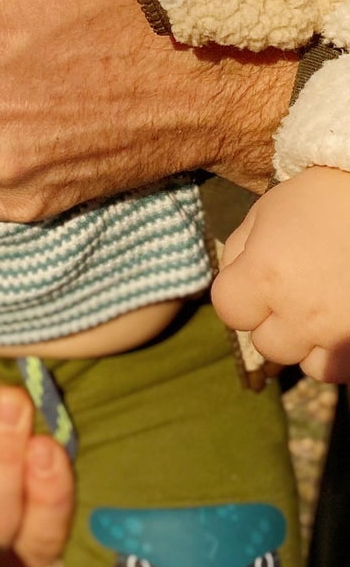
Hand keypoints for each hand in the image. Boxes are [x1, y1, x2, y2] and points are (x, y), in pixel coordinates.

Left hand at [212, 166, 349, 380]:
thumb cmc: (320, 198)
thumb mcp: (266, 213)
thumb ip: (240, 250)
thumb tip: (233, 281)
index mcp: (266, 276)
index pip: (229, 311)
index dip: (239, 295)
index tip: (256, 279)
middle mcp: (301, 313)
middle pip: (267, 344)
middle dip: (275, 321)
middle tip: (296, 292)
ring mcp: (340, 332)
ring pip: (311, 366)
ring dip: (312, 344)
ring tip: (323, 311)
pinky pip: (346, 368)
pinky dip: (342, 353)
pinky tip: (343, 323)